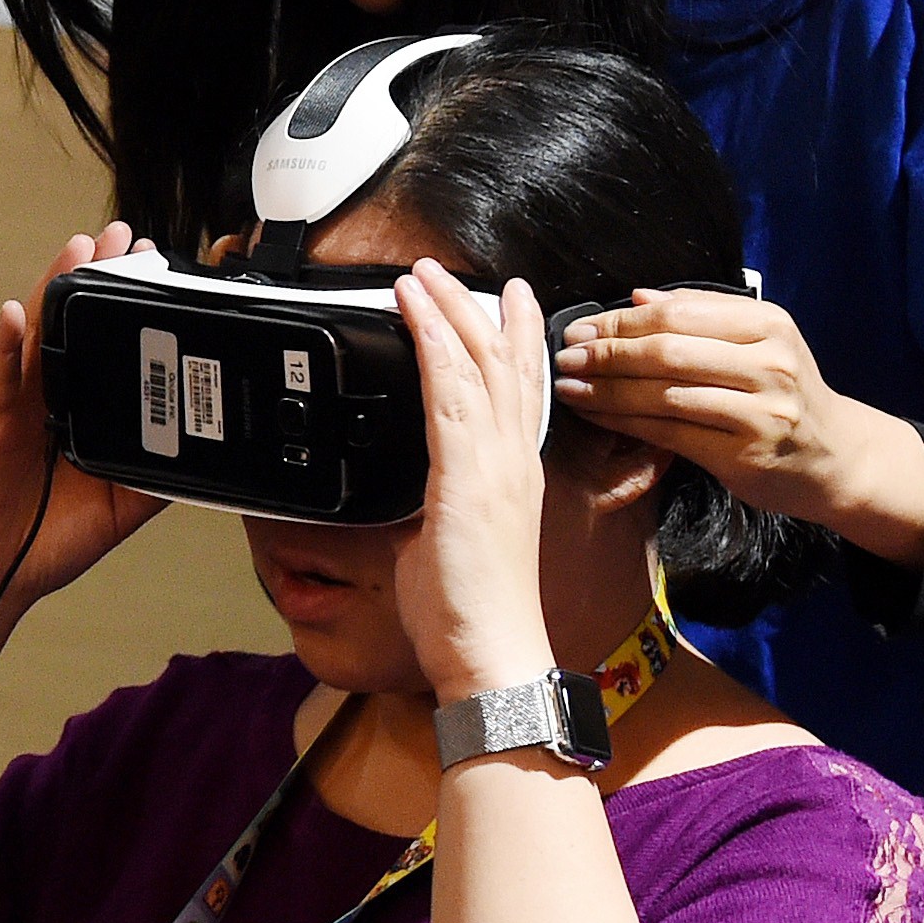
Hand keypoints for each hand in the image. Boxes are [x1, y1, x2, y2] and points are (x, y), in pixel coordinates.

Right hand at [0, 223, 166, 607]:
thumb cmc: (47, 540)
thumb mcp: (124, 508)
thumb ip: (160, 475)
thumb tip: (211, 451)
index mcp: (80, 410)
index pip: (107, 345)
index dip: (127, 304)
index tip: (155, 265)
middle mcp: (48, 397)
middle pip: (73, 323)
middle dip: (96, 275)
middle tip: (123, 235)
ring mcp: (16, 405)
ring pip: (39, 335)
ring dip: (56, 288)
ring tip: (79, 248)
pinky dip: (7, 345)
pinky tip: (16, 313)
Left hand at [389, 261, 556, 705]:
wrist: (492, 653)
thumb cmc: (469, 614)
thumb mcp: (444, 544)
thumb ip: (431, 509)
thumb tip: (404, 500)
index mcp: (512, 477)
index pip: (519, 392)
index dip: (512, 342)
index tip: (505, 303)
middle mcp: (514, 463)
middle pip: (503, 365)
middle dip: (478, 310)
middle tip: (453, 269)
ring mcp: (496, 468)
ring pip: (478, 369)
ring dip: (448, 315)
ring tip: (422, 275)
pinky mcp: (468, 479)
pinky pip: (452, 399)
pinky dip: (437, 353)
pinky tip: (421, 321)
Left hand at [550, 288, 923, 559]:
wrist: (836, 457)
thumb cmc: (783, 395)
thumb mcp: (759, 343)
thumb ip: (701, 316)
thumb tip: (636, 297)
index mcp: (767, 324)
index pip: (678, 312)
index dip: (621, 321)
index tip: (581, 328)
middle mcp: (768, 362)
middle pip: (667, 350)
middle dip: (607, 353)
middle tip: (566, 355)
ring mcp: (760, 409)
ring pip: (663, 393)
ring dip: (606, 389)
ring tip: (568, 385)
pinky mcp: (744, 452)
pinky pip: (669, 431)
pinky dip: (624, 421)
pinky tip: (595, 415)